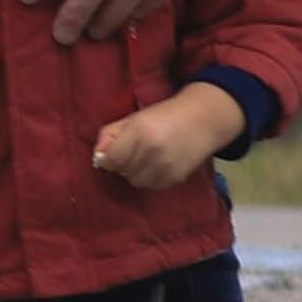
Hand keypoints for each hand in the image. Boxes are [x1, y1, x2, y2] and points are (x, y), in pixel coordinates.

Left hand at [94, 82, 245, 193]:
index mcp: (139, 132)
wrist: (203, 120)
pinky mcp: (175, 178)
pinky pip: (152, 186)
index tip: (114, 152)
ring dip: (136, 172)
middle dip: (124, 162)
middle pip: (122, 171)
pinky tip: (159, 164)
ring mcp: (165, 167)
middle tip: (136, 149)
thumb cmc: (164, 115)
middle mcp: (152, 151)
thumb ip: (110, 134)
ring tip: (148, 157)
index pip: (111, 159)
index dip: (108, 157)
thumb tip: (98, 157)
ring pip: (136, 181)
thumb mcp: (134, 118)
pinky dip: (151, 178)